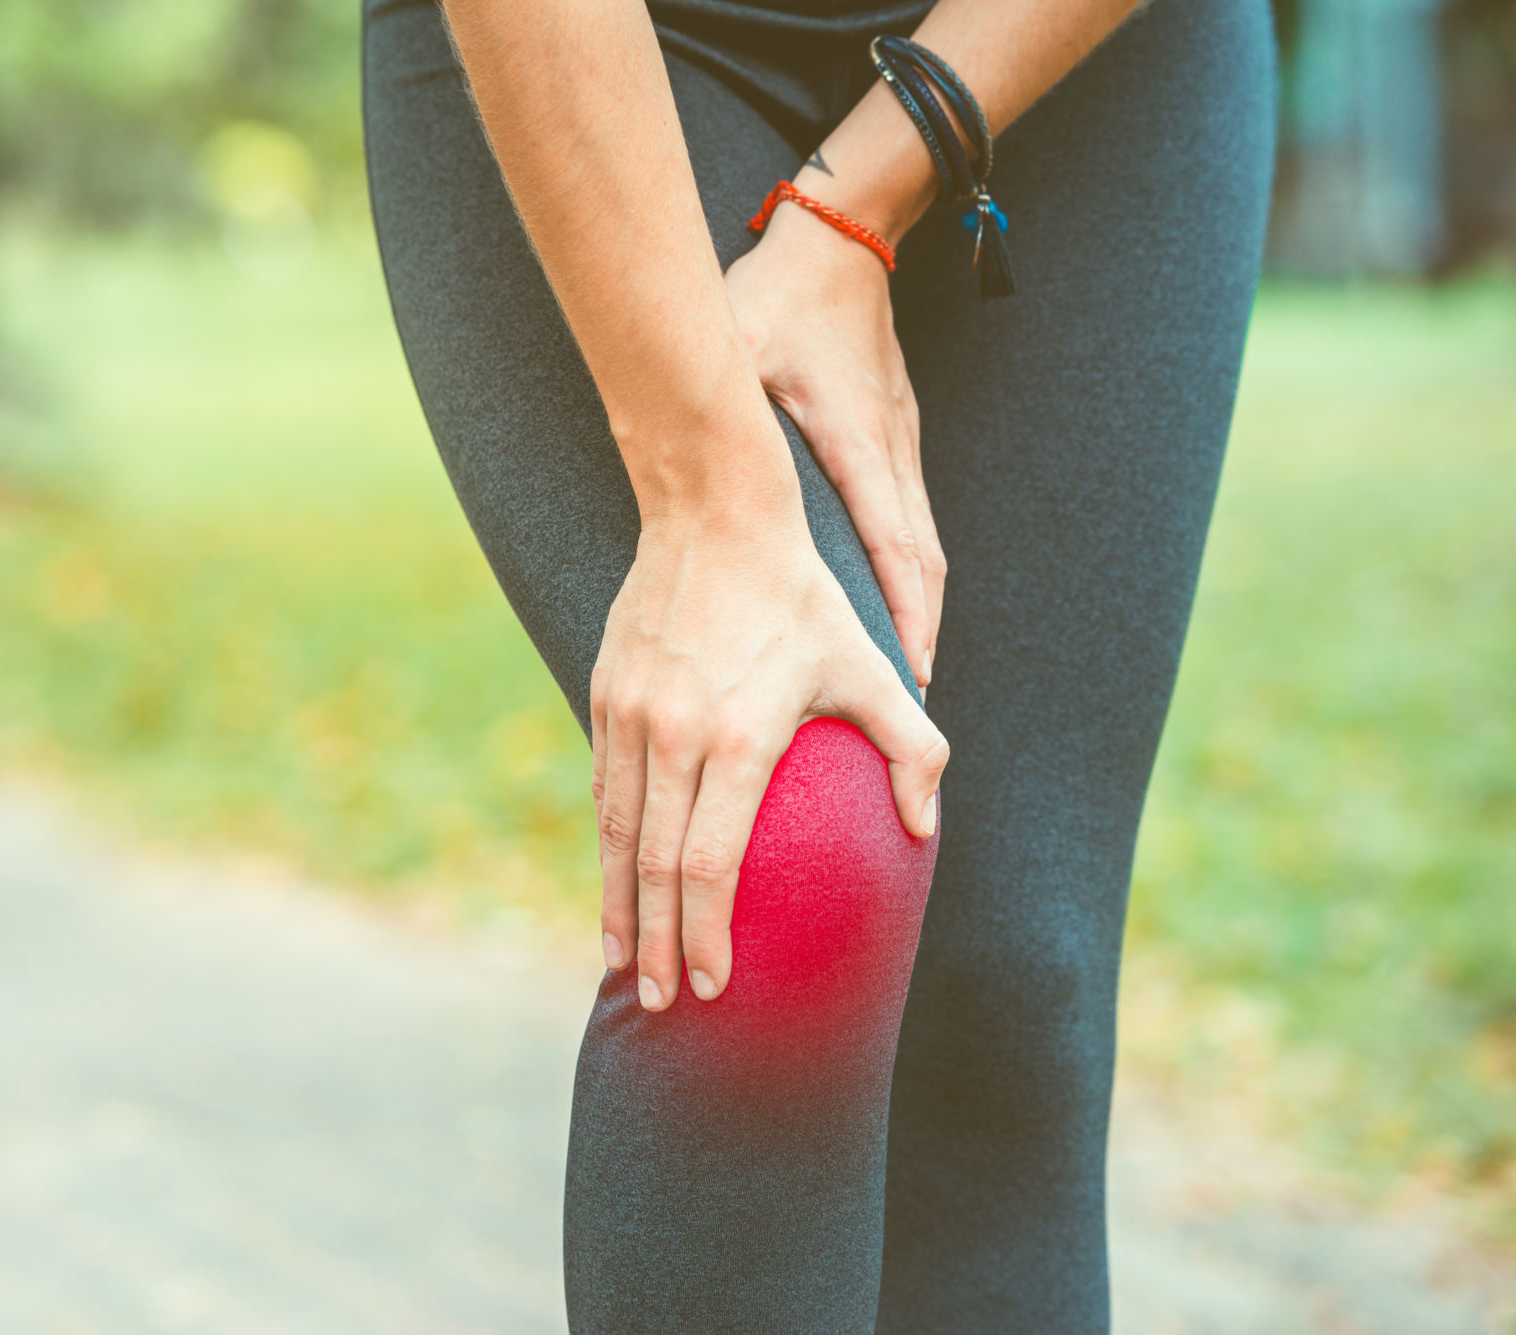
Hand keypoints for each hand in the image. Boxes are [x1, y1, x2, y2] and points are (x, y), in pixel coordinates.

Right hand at [591, 508, 947, 1010]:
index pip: (708, 863)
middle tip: (660, 1005)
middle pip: (653, 866)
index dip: (705, 933)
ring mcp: (631, 716)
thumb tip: (928, 828)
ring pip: (615, 834)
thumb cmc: (801, 596)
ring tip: (622, 962)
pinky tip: (614, 880)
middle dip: (656, 945)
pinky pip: (604, 789)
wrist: (713, 513)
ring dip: (619, 905)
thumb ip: (911, 748)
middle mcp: (673, 735)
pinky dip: (607, 846)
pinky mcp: (605, 696)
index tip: (712, 985)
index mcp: (737, 738)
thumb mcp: (869, 666)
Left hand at [725, 206, 946, 689]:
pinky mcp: (894, 437)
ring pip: (921, 546)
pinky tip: (887, 607)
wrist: (842, 237)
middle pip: (922, 563)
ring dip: (916, 607)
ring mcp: (900, 444)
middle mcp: (891, 451)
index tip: (910, 674)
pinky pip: (907, 520)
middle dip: (918, 631)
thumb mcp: (741, 342)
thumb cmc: (781, 293)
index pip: (893, 546)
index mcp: (857, 440)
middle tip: (909, 699)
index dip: (905, 615)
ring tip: (900, 674)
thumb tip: (674, 426)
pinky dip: (906, 572)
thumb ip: (717, 389)